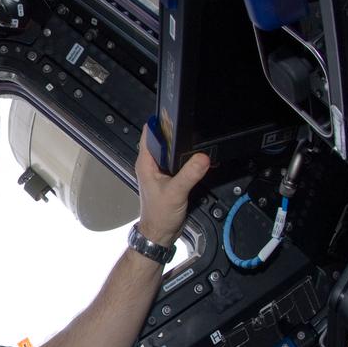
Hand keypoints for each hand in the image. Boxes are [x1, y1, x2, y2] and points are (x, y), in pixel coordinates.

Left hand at [135, 125, 209, 245]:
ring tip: (197, 137)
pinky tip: (198, 157)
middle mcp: (151, 164)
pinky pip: (178, 162)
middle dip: (175, 132)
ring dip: (182, 145)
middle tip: (192, 123)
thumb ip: (189, 174)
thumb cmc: (159, 215)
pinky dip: (187, 158)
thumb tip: (202, 157)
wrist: (160, 233)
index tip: (174, 113)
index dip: (160, 121)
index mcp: (146, 163)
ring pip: (171, 151)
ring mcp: (160, 171)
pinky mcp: (170, 177)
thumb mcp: (176, 192)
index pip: (149, 134)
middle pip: (163, 139)